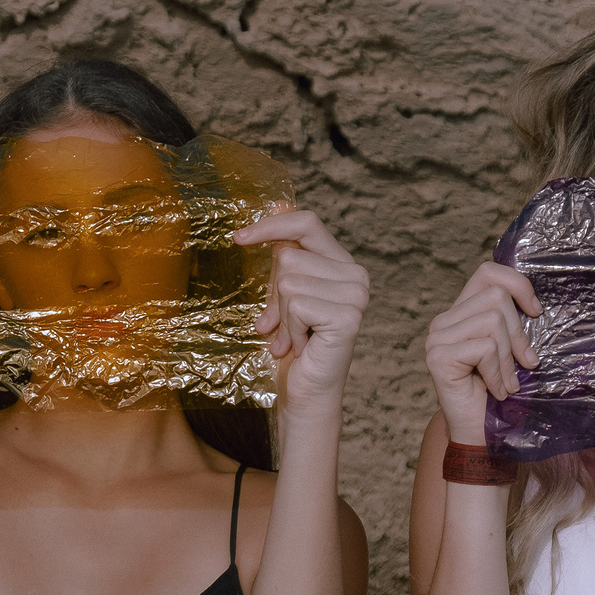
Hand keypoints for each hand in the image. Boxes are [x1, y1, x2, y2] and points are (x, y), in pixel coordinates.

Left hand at [236, 209, 366, 406]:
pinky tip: (302, 344)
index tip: (238, 238)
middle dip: (274, 294)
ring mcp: (356, 294)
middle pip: (288, 255)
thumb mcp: (282, 293)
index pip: (306, 222)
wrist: (304, 392)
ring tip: (295, 336)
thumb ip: (282, 254)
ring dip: (281, 315)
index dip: (271, 225)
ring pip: (288, 280)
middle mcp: (356, 274)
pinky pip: (296, 303)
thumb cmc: (293, 346)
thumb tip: (277, 201)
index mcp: (342, 264)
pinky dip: (289, 327)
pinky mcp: (348, 315)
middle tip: (285, 325)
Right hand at [422, 261, 541, 441]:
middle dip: (519, 332)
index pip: (488, 272)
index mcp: (461, 313)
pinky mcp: (437, 357)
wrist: (481, 434)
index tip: (535, 313)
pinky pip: (484, 348)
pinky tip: (496, 389)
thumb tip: (536, 303)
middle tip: (525, 363)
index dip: (518, 284)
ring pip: (492, 321)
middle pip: (496, 297)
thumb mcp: (512, 349)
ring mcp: (436, 338)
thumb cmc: (501, 392)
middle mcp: (444, 321)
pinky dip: (498, 372)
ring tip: (508, 381)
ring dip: (509, 358)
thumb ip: (513, 321)